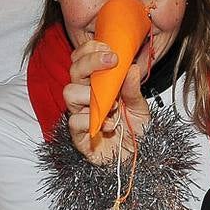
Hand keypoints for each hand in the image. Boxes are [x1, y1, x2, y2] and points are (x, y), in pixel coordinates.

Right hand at [63, 40, 151, 165]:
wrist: (136, 160)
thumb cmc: (134, 132)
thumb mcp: (140, 107)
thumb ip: (133, 89)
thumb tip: (132, 67)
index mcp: (97, 86)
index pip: (83, 60)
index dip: (90, 50)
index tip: (109, 49)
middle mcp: (85, 98)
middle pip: (74, 71)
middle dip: (91, 62)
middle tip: (111, 61)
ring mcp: (80, 115)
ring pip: (69, 93)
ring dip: (92, 94)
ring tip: (113, 104)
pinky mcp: (78, 136)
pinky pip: (74, 121)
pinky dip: (94, 120)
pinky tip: (111, 124)